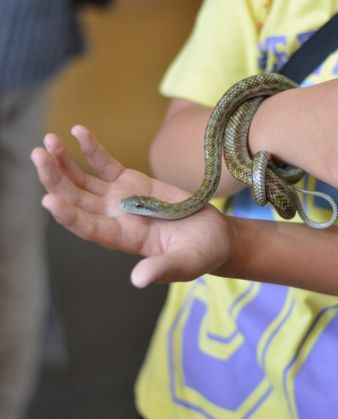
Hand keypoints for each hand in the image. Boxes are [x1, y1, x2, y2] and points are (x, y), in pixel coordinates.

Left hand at [31, 125, 231, 287]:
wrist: (211, 236)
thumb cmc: (201, 253)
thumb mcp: (185, 263)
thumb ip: (163, 269)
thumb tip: (139, 280)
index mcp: (124, 239)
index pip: (90, 228)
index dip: (69, 216)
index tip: (49, 200)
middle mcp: (114, 218)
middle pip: (76, 199)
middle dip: (55, 179)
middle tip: (39, 156)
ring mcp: (120, 199)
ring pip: (83, 180)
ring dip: (64, 162)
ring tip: (48, 142)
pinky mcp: (131, 182)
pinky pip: (105, 164)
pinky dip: (91, 149)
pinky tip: (77, 131)